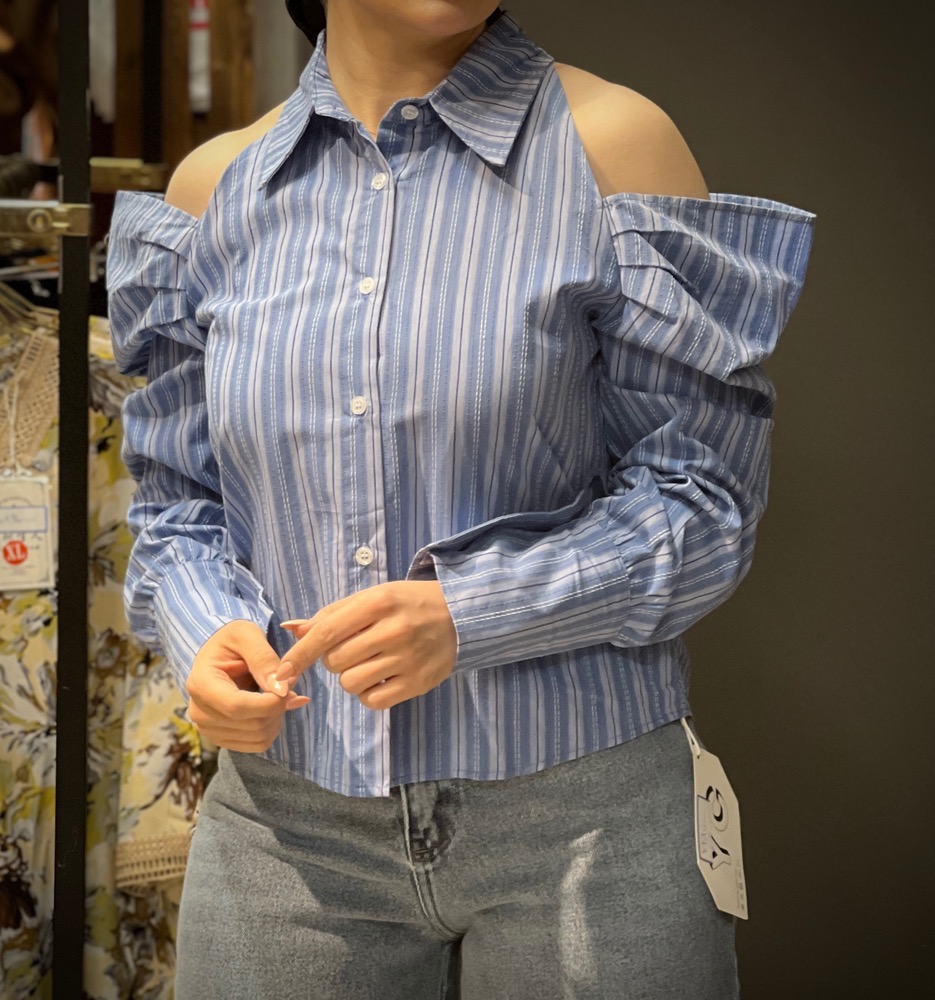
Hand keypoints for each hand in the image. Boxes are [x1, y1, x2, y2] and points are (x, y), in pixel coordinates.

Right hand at [186, 620, 309, 751]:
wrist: (218, 655)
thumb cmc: (232, 640)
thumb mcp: (247, 634)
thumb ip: (264, 658)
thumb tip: (281, 689)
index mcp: (200, 684)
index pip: (237, 706)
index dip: (270, 703)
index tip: (290, 687)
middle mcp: (199, 712)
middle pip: (251, 725)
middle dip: (278, 707)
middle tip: (288, 685)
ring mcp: (208, 729)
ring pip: (258, 738)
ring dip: (278, 717)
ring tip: (277, 693)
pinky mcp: (222, 738)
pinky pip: (257, 744)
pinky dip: (272, 727)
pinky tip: (272, 707)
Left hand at [277, 581, 456, 710]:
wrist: (462, 615)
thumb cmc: (408, 604)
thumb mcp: (373, 598)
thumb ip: (332, 614)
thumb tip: (292, 629)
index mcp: (379, 603)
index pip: (327, 632)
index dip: (299, 655)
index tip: (281, 673)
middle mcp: (394, 630)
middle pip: (335, 661)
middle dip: (335, 659)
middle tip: (355, 648)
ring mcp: (408, 659)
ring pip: (350, 683)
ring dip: (350, 677)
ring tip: (370, 662)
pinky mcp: (419, 682)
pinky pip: (372, 700)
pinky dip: (368, 693)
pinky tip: (380, 677)